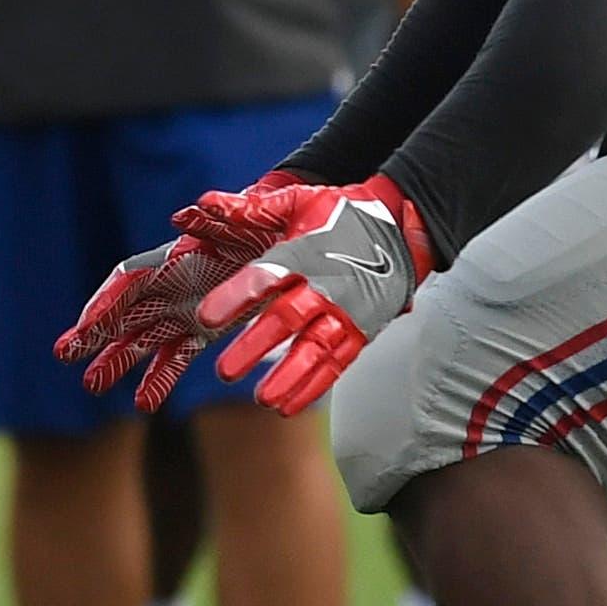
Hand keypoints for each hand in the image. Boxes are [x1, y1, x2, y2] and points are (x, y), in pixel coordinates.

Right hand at [54, 174, 307, 408]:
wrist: (304, 235)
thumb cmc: (280, 219)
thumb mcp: (261, 213)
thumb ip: (227, 213)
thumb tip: (187, 211)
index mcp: (181, 256)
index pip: (131, 279)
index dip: (106, 302)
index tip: (85, 327)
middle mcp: (175, 283)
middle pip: (125, 310)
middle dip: (95, 333)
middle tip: (66, 355)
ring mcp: (187, 308)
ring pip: (144, 338)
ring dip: (117, 360)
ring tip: (93, 384)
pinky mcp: (205, 329)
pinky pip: (176, 356)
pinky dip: (160, 379)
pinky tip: (144, 403)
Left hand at [192, 175, 430, 417]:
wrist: (402, 226)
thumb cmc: (341, 213)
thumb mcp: (300, 200)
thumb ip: (256, 207)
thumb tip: (204, 202)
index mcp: (303, 253)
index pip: (265, 276)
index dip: (235, 296)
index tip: (206, 317)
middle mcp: (325, 286)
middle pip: (286, 320)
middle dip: (255, 347)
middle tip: (224, 371)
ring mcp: (347, 312)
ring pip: (314, 349)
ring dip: (288, 376)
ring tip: (261, 399)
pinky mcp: (362, 331)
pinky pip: (337, 363)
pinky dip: (314, 386)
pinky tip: (289, 405)